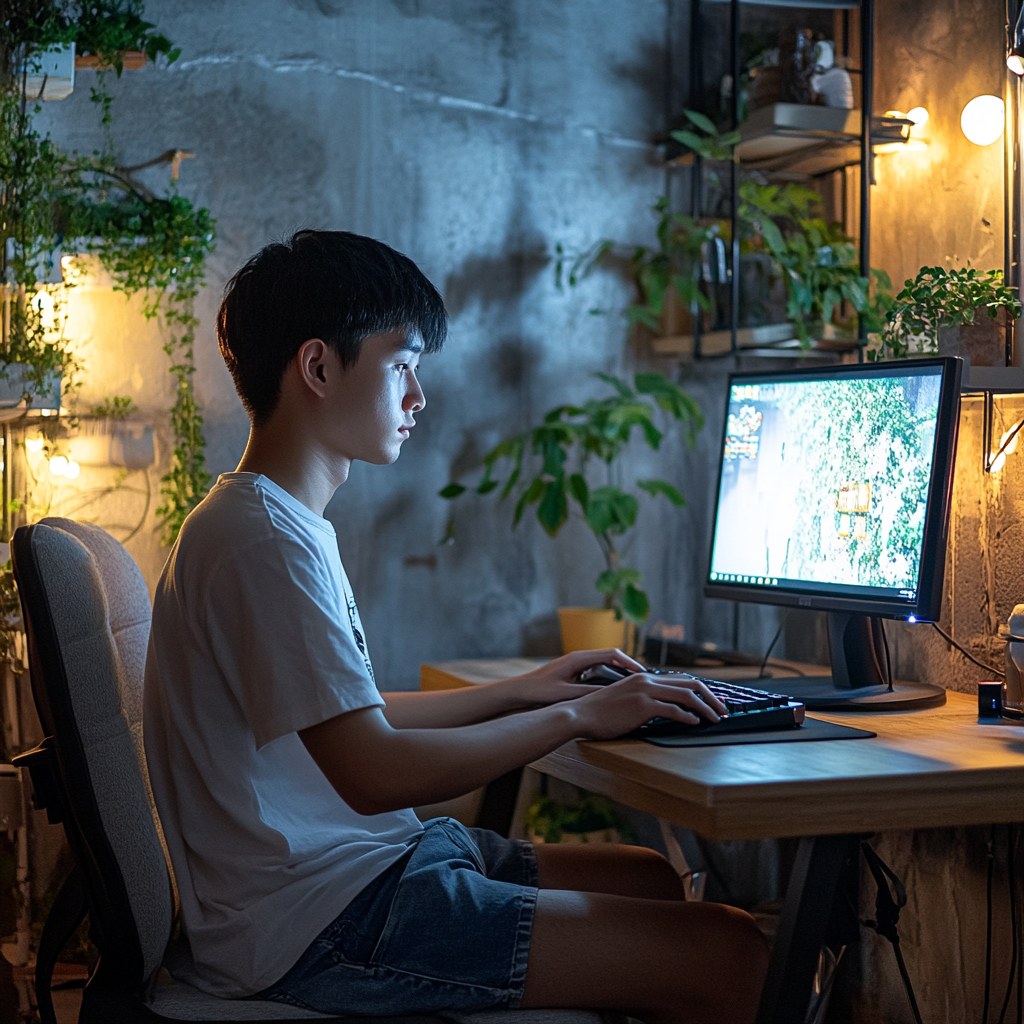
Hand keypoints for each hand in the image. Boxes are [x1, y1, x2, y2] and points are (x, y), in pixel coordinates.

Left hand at [496, 648, 645, 708]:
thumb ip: (587, 692)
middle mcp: (579, 657)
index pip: (612, 654)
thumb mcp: (566, 694)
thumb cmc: (538, 691)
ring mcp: (576, 663)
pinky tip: (615, 688)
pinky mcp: (573, 671)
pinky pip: (597, 669)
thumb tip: (611, 694)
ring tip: (635, 683)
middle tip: (645, 679)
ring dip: (620, 670)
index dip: (630, 663)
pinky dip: (610, 675)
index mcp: (578, 658)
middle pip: (612, 656)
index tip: (643, 673)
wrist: (518, 691)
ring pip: (605, 662)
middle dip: (629, 666)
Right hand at [569, 672, 728, 740]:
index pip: (681, 680)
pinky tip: (695, 723)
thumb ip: (644, 700)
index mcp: (643, 678)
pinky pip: (673, 710)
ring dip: (705, 708)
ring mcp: (645, 691)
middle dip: (711, 697)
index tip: (712, 702)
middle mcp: (646, 680)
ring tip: (715, 718)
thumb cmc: (600, 712)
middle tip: (723, 710)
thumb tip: (665, 709)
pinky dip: (688, 716)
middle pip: (690, 683)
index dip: (701, 691)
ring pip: (686, 695)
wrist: (580, 714)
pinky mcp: (642, 706)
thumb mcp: (625, 700)